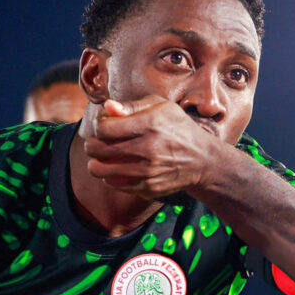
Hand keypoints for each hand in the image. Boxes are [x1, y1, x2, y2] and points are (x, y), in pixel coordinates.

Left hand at [84, 95, 215, 198]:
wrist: (202, 160)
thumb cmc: (177, 128)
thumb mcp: (161, 107)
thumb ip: (132, 106)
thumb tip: (107, 107)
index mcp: (150, 123)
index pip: (104, 128)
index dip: (98, 126)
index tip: (103, 127)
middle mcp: (149, 148)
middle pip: (98, 149)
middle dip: (91, 145)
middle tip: (96, 143)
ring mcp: (148, 171)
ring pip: (100, 170)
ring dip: (95, 163)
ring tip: (101, 158)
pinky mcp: (149, 188)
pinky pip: (114, 184)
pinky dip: (110, 177)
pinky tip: (117, 169)